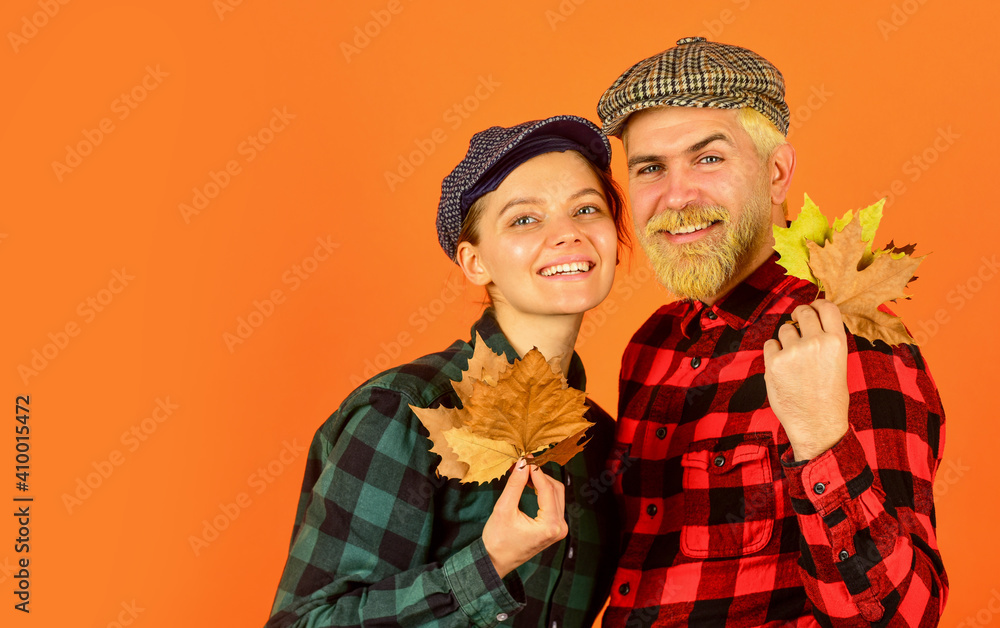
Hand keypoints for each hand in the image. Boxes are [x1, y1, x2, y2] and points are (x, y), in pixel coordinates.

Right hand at [481, 460, 567, 577]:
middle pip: (555, 489)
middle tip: (523, 464)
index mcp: (550, 525)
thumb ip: (515, 484)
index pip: (547, 489)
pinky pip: (553, 503)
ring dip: (541, 482)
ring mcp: (559, 529)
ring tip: (524, 473)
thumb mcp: (504, 509)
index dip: (536, 470)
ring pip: (556, 494)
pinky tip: (530, 484)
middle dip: (539, 475)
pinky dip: (543, 491)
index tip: (526, 457)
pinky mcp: (554, 528)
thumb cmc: (497, 540)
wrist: (495, 561)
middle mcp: (559, 527)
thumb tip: (523, 463)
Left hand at [763, 299, 848, 461]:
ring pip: (784, 329)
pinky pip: (769, 344)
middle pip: (803, 312)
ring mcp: (793, 351)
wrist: (817, 425)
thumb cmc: (828, 397)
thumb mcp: (838, 363)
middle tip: (797, 326)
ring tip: (793, 359)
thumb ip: (825, 342)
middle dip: (798, 317)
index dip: (817, 304)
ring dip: (786, 339)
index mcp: (837, 342)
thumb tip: (809, 322)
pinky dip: (773, 352)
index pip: (827, 307)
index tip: (812, 307)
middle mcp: (816, 342)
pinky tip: (782, 368)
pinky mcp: (774, 362)